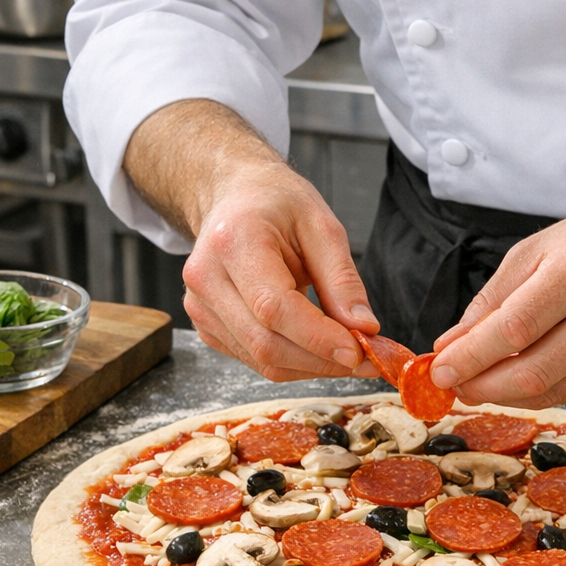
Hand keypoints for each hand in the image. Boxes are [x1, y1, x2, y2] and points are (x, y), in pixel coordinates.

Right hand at [183, 164, 380, 380]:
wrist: (235, 198)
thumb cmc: (277, 204)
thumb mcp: (322, 226)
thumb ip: (342, 280)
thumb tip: (363, 329)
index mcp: (234, 241)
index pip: (274, 307)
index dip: (318, 338)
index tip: (359, 352)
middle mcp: (206, 277)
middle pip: (265, 342)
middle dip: (321, 360)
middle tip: (365, 360)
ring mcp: (199, 305)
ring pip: (261, 359)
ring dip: (310, 366)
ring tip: (346, 352)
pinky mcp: (206, 324)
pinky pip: (254, 358)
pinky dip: (292, 361)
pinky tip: (315, 346)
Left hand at [427, 139, 565, 406]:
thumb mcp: (540, 249)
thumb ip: (493, 299)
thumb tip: (451, 344)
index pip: (512, 331)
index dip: (469, 358)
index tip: (437, 369)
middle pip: (530, 373)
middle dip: (480, 386)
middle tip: (452, 384)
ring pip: (550, 391)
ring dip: (505, 393)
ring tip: (480, 381)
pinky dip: (541, 391)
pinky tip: (523, 378)